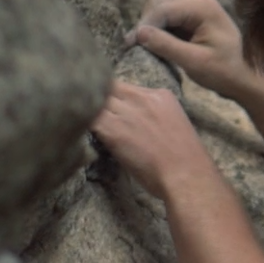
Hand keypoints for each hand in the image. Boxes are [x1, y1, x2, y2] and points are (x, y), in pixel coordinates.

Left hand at [90, 80, 215, 198]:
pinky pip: (89, 119)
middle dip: (97, 98)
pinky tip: (77, 129)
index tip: (106, 107)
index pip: (125, 86)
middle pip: (108, 88)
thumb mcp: (174, 124)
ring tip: (78, 119)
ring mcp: (127, 112)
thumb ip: (153, 115)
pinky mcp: (114, 130)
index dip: (112, 96)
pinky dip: (81, 122)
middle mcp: (141, 98)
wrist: (186, 176)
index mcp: (160, 95)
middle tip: (84, 110)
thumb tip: (135, 122)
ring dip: (87, 110)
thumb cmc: (186, 160)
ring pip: (96, 101)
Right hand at [126, 0, 263, 106]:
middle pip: (158, 0)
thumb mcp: (195, 62)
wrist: (244, 78)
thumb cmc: (224, 72)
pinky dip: (159, 29)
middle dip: (147, 22)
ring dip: (152, 25)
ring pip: (159, 6)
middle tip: (142, 47)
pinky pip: (166, 17)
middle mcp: (198, 2)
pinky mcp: (191, 19)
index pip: (163, 7)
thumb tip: (137, 33)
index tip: (131, 45)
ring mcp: (195, 9)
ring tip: (153, 48)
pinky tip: (161, 46)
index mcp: (203, 8)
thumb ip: (166, 46)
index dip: (144, 25)